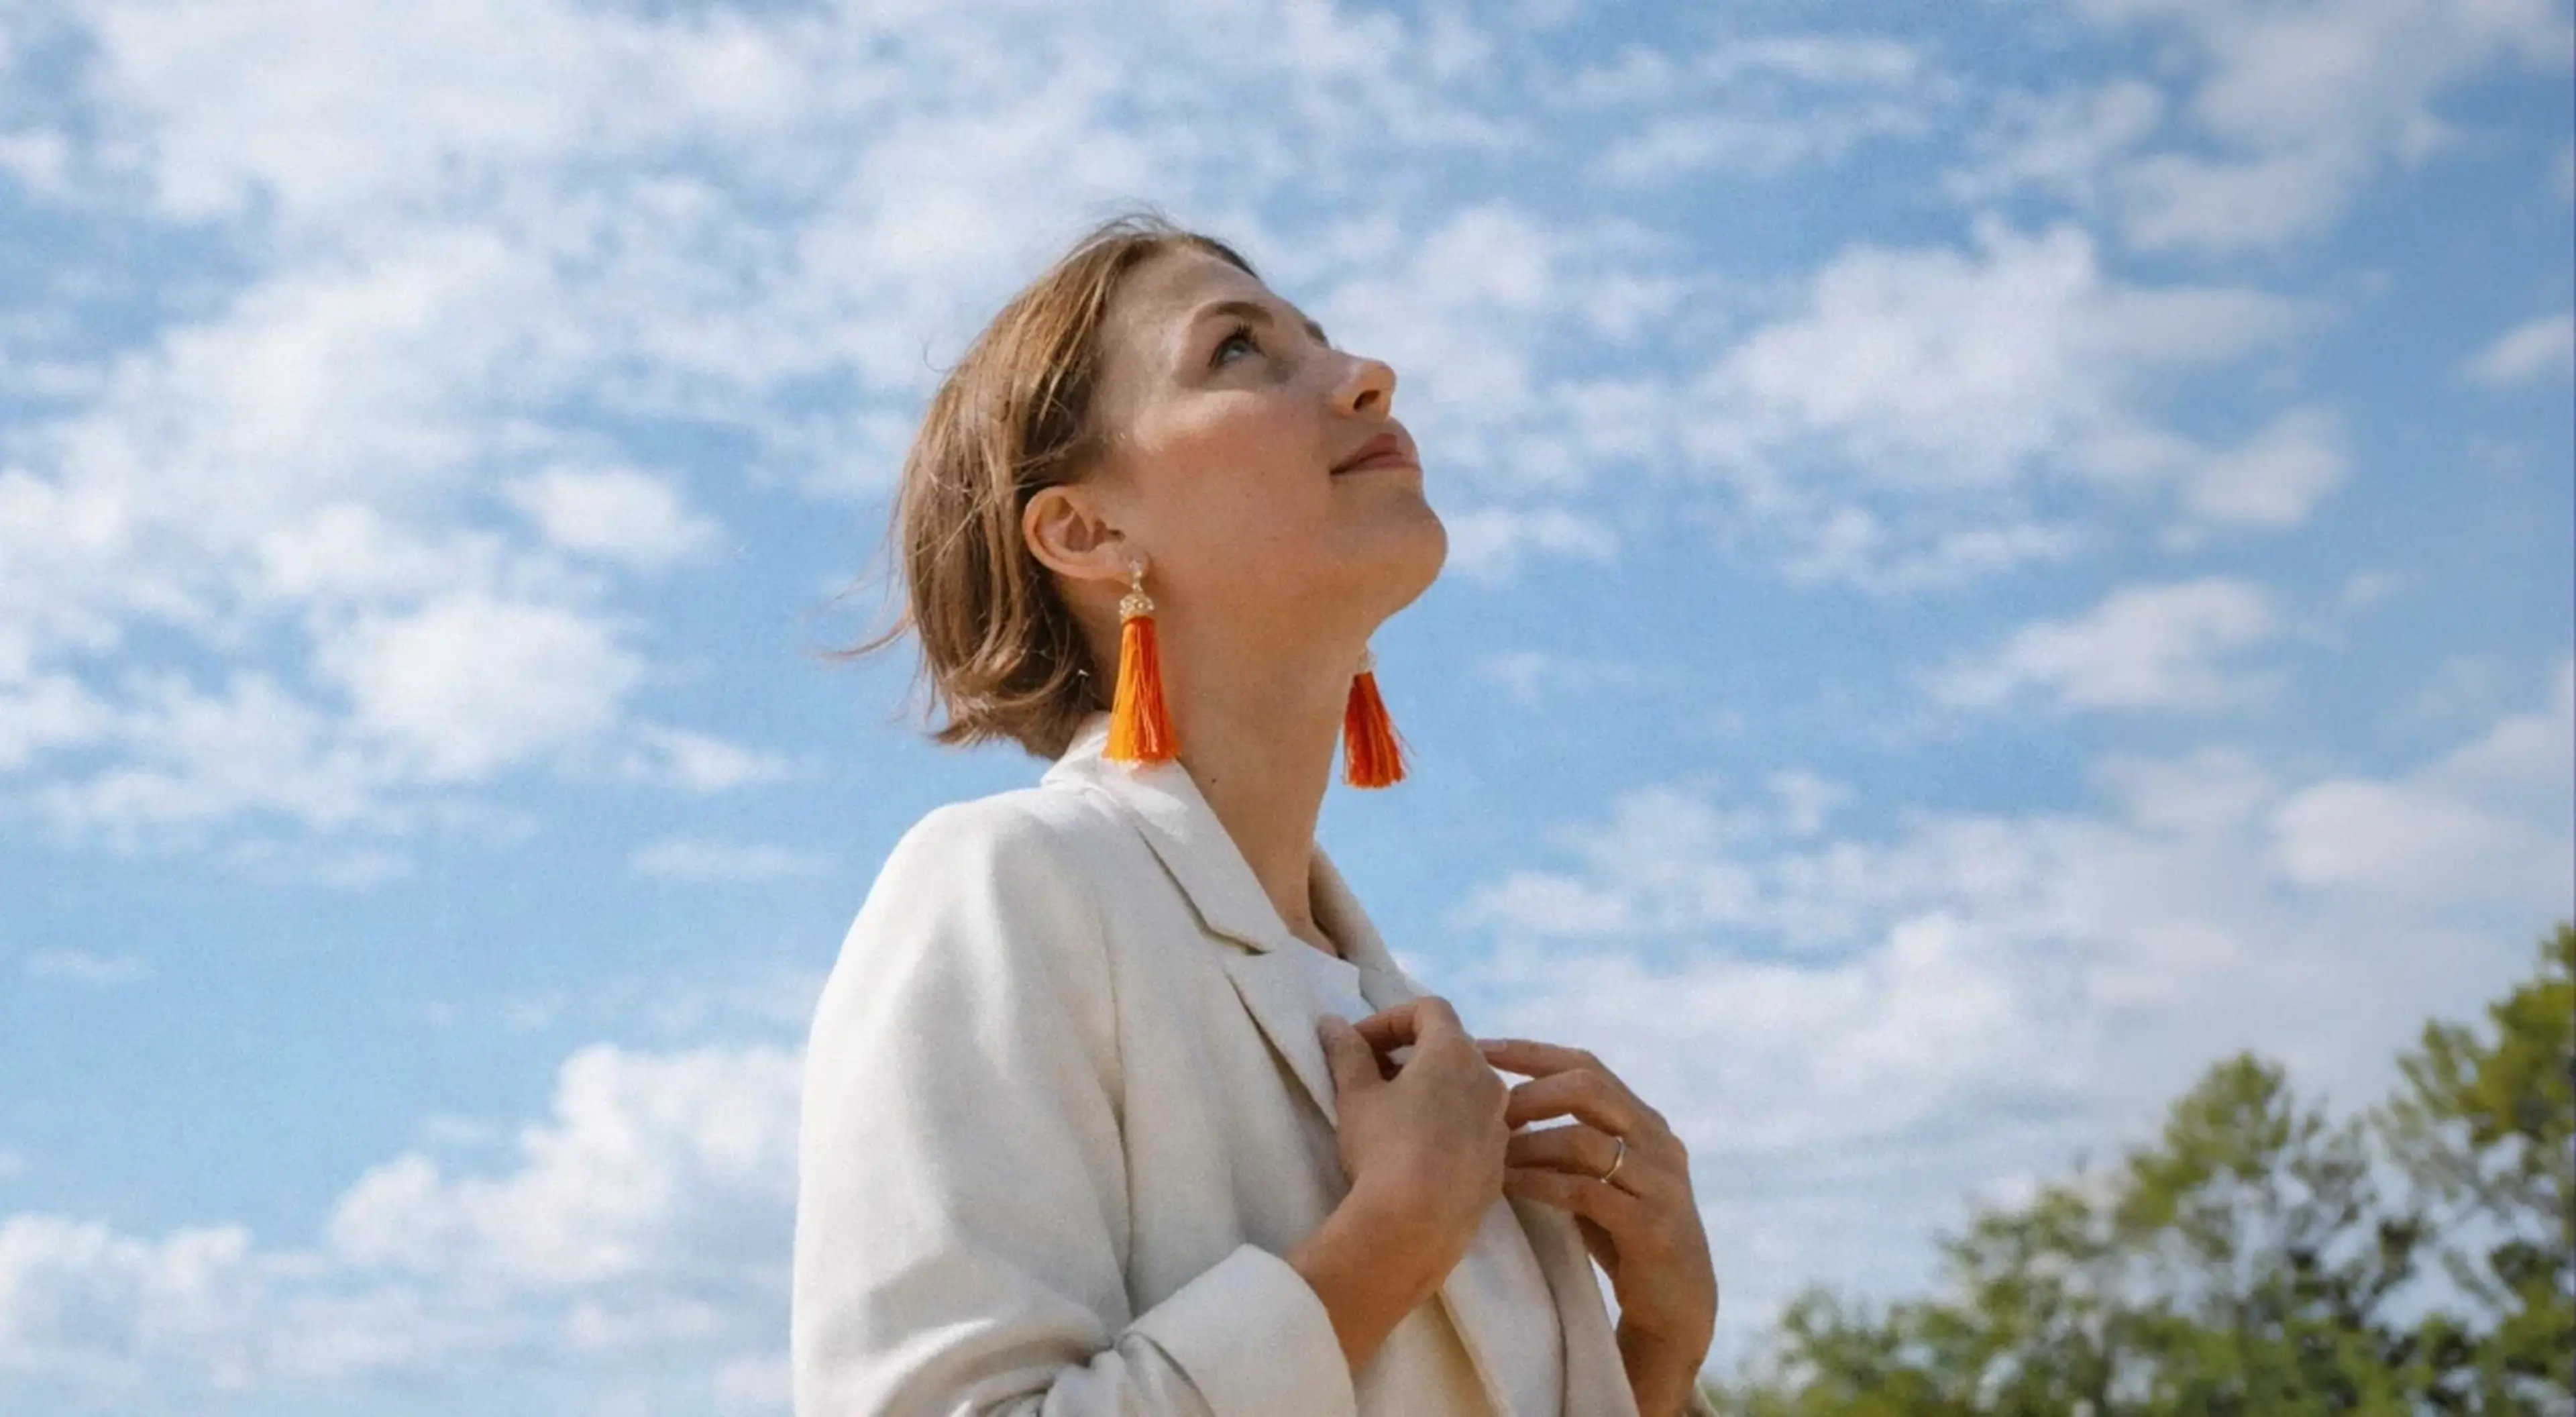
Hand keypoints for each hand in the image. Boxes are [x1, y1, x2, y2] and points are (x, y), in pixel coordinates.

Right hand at [1315, 998, 1510, 1283]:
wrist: (1417, 1227)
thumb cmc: (1384, 1147)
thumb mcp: (1355, 1096)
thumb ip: (1347, 1052)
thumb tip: (1332, 1023)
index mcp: (1456, 1053)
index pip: (1428, 1009)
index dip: (1389, 1018)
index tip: (1359, 1046)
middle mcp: (1489, 1081)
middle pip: (1450, 1048)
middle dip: (1408, 1055)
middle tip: (1370, 1079)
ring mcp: (1500, 1125)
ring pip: (1465, 1090)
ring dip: (1430, 1090)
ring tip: (1393, 1117)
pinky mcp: (1499, 1164)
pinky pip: (1474, 1128)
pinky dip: (1447, 1125)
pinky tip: (1417, 1153)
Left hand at [1476, 1036, 1715, 1403]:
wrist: (1676, 1307)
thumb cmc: (1625, 1237)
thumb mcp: (1600, 1179)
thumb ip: (1570, 1142)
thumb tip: (1499, 1109)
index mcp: (1645, 1122)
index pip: (1587, 1066)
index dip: (1532, 1053)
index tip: (1481, 1047)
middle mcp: (1659, 1142)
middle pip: (1589, 1087)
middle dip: (1529, 1091)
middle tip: (1482, 1105)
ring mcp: (1660, 1183)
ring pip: (1585, 1139)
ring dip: (1528, 1142)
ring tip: (1487, 1150)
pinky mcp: (1651, 1226)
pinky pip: (1586, 1192)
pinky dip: (1540, 1183)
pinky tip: (1506, 1185)